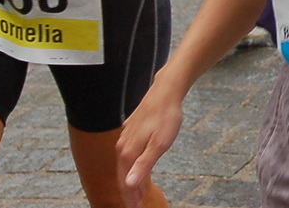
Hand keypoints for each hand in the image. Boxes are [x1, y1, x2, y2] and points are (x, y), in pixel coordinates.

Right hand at [117, 83, 184, 207]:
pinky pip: (128, 154)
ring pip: (124, 165)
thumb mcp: (159, 144)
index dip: (131, 198)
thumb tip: (128, 184)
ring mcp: (125, 138)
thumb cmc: (165, 117)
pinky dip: (131, 166)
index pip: (125, 182)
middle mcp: (122, 146)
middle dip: (129, 192)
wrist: (166, 91)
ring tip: (137, 191)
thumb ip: (143, 165)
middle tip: (137, 205)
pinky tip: (136, 167)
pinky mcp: (131, 131)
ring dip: (130, 179)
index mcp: (128, 152)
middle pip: (123, 175)